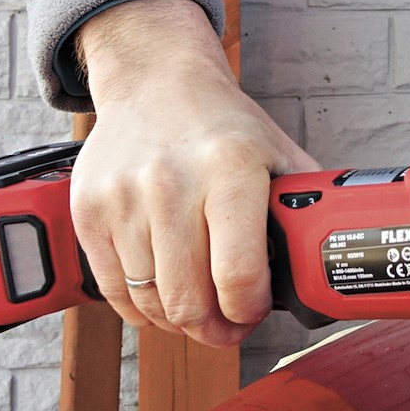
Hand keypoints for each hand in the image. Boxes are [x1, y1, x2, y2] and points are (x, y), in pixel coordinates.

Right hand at [71, 0, 319, 346]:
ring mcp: (123, 198)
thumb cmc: (221, 123)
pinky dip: (141, 308)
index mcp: (229, 168)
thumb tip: (321, 263)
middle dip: (215, 329)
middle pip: (189, 300)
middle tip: (228, 326)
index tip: (253, 312)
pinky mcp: (88, 211)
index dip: (247, 311)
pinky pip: (113, 291)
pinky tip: (163, 297)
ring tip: (198, 308)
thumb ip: (302, 207)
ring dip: (179, 321)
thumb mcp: (277, 152)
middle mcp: (171, 183)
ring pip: (151, 303)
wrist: (154, 80)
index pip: (236, 274)